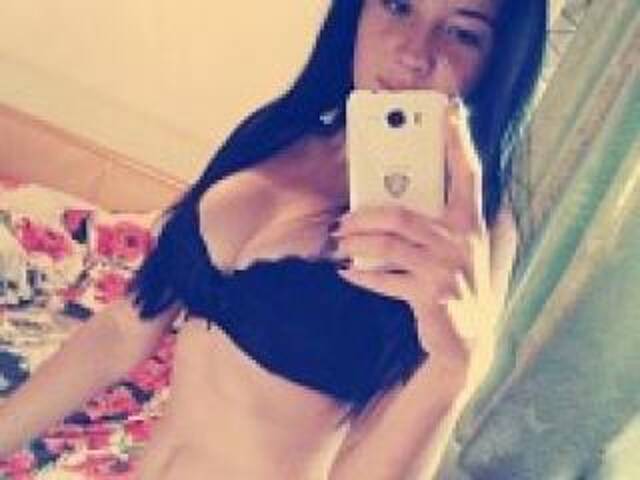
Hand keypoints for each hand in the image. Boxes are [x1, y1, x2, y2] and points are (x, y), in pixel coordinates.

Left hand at [333, 100, 497, 387]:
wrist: (469, 342)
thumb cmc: (458, 288)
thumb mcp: (459, 252)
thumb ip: (442, 224)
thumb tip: (401, 199)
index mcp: (471, 225)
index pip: (468, 174)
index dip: (459, 141)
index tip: (451, 110)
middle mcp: (462, 242)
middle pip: (403, 214)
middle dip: (366, 215)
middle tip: (342, 219)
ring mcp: (447, 270)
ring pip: (390, 244)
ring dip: (358, 243)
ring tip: (339, 242)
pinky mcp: (431, 296)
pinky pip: (386, 280)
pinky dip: (363, 276)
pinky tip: (347, 272)